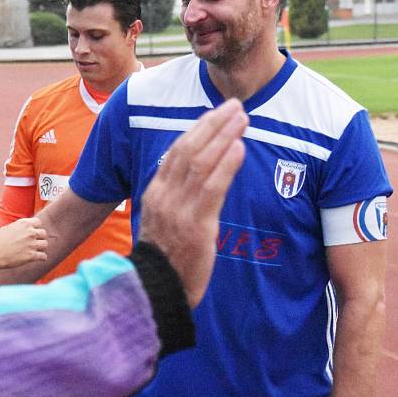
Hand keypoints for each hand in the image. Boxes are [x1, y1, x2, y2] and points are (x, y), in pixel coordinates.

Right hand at [0, 217, 47, 271]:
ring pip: (45, 244)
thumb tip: (24, 230)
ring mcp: (32, 244)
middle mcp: (30, 232)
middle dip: (39, 238)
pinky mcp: (32, 256)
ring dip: (40, 247)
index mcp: (24, 223)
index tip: (33, 232)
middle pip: (44, 233)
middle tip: (34, 242)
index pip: (38, 222)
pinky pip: (43, 256)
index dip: (36, 228)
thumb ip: (19, 228)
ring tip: (35, 250)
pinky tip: (37, 258)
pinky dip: (41, 257)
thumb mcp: (8, 228)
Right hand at [138, 99, 247, 307]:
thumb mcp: (162, 222)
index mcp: (154, 193)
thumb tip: (192, 181)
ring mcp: (178, 209)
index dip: (198, 129)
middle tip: (234, 106)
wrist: (154, 290)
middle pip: (189, 149)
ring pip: (201, 162)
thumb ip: (174, 199)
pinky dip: (226, 165)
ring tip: (243, 119)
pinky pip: (212, 188)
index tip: (216, 114)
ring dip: (224, 136)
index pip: (177, 151)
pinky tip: (240, 148)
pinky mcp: (196, 225)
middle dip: (213, 124)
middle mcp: (164, 196)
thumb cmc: (164, 259)